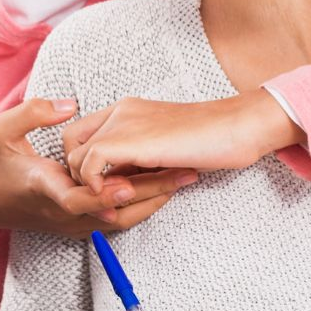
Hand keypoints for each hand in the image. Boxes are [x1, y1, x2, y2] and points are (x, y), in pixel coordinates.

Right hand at [0, 98, 196, 235]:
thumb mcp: (2, 130)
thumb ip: (33, 113)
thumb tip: (67, 103)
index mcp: (44, 189)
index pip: (78, 199)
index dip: (105, 193)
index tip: (130, 180)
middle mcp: (63, 212)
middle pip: (114, 212)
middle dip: (151, 194)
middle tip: (185, 174)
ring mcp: (73, 223)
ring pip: (121, 220)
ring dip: (153, 201)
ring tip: (184, 177)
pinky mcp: (81, 225)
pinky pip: (118, 220)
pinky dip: (142, 206)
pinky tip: (163, 186)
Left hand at [64, 89, 300, 191]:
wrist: (239, 126)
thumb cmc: (214, 140)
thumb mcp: (167, 147)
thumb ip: (142, 158)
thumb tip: (124, 183)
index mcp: (128, 110)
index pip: (83, 133)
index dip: (85, 161)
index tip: (105, 184)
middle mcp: (120, 111)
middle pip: (70, 144)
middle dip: (78, 174)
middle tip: (104, 197)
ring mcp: (123, 123)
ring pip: (76, 157)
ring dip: (89, 185)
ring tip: (116, 200)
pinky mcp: (129, 140)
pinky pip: (90, 164)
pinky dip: (95, 185)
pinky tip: (119, 195)